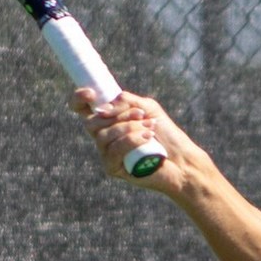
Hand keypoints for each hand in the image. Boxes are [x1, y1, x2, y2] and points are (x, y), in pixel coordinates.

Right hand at [69, 88, 205, 189]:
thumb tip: (101, 109)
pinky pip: (113, 150)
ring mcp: (106, 153)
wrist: (182, 159)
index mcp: (108, 120)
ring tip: (150, 128)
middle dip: (118, 115)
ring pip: (103, 135)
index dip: (79, 98)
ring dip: (129, 127)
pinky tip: (148, 138)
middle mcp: (103, 136)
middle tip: (141, 114)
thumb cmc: (165, 133)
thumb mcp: (147, 108)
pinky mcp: (112, 167)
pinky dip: (132, 140)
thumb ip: (125, 102)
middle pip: (92, 122)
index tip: (90, 93)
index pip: (82, 108)